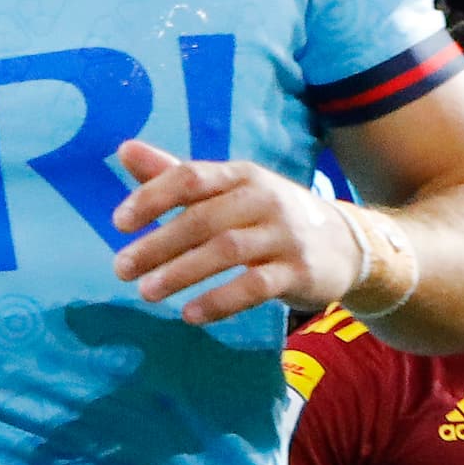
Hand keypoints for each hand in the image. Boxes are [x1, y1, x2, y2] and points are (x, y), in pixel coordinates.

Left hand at [107, 140, 370, 325]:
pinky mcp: (299, 271)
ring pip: (227, 251)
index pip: (191, 177)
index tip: (118, 223)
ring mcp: (284, 235)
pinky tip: (190, 315)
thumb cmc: (267, 215)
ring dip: (181, 273)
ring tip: (146, 293)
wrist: (345, 243)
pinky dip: (220, 301)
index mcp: (240, 175)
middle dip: (158, 244)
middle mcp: (263, 198)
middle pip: (203, 218)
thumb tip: (123, 149)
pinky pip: (255, 287)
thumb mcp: (227, 189)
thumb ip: (174, 173)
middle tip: (121, 268)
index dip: (152, 197)